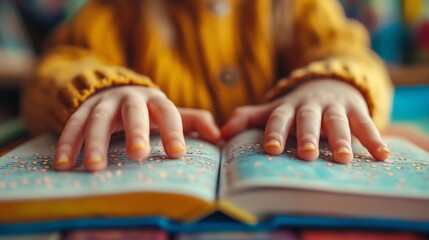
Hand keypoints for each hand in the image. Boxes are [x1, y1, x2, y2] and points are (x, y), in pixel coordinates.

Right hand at [54, 86, 219, 171]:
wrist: (113, 89)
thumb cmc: (148, 110)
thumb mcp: (168, 113)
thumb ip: (194, 121)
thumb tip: (219, 135)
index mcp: (155, 99)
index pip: (168, 112)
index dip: (174, 131)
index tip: (178, 154)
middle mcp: (129, 98)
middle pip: (133, 112)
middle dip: (135, 132)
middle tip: (138, 154)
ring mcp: (103, 102)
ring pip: (97, 119)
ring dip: (94, 142)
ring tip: (94, 167)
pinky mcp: (82, 109)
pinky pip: (72, 125)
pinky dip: (67, 143)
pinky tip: (64, 164)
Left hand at [221, 79, 389, 162]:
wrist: (327, 83)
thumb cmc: (295, 106)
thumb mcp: (273, 109)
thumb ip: (248, 118)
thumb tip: (220, 134)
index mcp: (288, 107)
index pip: (279, 118)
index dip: (275, 132)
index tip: (272, 149)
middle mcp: (310, 105)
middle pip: (308, 118)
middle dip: (308, 135)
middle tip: (307, 154)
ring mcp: (334, 106)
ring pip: (337, 120)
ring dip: (341, 138)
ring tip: (343, 158)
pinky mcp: (356, 109)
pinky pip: (366, 123)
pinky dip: (374, 138)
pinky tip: (382, 155)